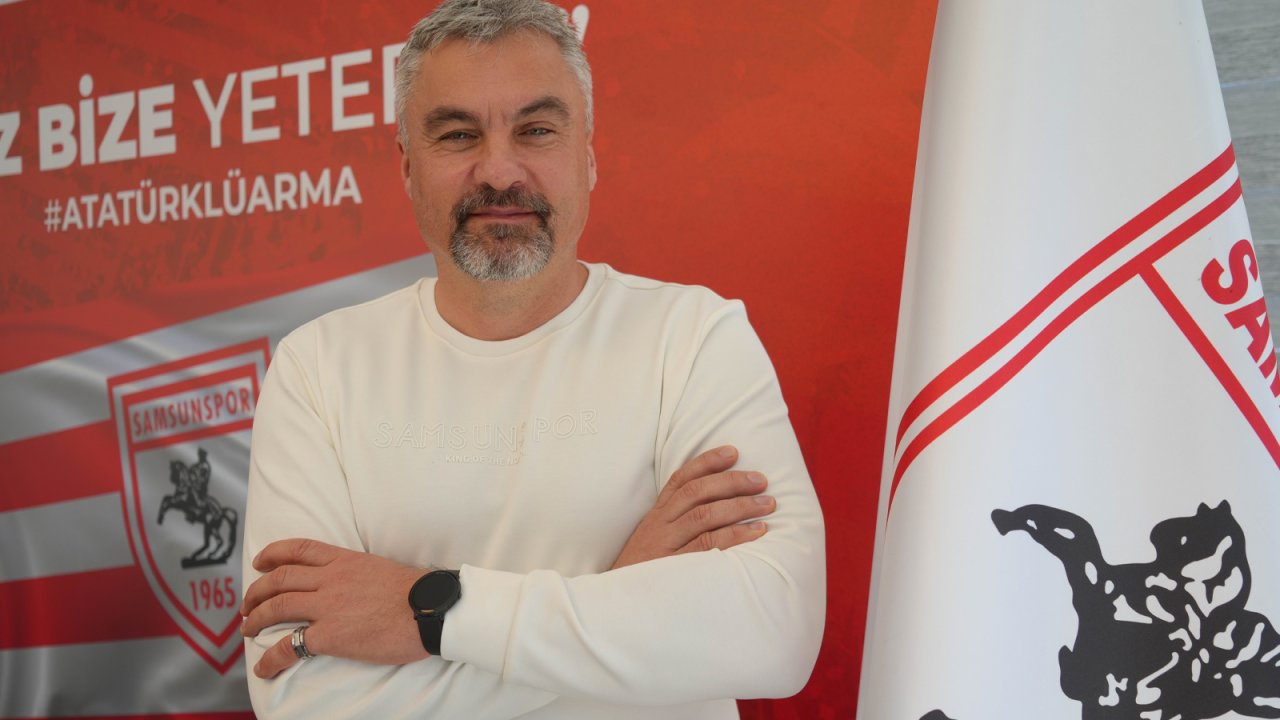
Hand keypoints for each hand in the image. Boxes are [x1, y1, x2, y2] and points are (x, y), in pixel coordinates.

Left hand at [240, 539, 427, 678]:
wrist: (429, 610)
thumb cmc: (416, 593)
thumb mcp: (381, 569)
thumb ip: (359, 573)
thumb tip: (354, 584)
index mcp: (345, 560)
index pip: (300, 549)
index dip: (273, 554)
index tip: (260, 561)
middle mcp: (331, 579)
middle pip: (279, 579)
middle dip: (256, 592)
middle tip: (247, 605)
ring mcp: (328, 606)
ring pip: (277, 607)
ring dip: (255, 619)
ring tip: (247, 630)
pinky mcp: (329, 635)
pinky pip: (289, 646)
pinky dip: (271, 658)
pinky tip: (264, 668)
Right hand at [611, 445, 773, 568]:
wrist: (618, 605)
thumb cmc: (643, 573)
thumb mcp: (653, 542)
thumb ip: (676, 524)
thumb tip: (718, 506)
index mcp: (656, 516)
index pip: (680, 479)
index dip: (707, 462)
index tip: (733, 452)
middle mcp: (660, 525)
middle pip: (697, 493)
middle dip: (731, 482)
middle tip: (761, 480)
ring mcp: (667, 545)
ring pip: (705, 515)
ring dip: (740, 506)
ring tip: (767, 504)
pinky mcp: (675, 567)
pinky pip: (710, 545)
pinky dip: (736, 535)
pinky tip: (757, 532)